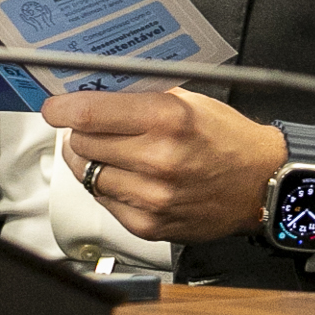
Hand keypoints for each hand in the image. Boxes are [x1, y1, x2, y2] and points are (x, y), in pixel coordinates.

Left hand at [46, 88, 287, 243]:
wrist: (260, 185)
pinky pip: (105, 201)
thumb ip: (141, 96)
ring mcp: (152, 196)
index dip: (63, 108)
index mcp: (168, 119)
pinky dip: (109, 187)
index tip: (55, 107)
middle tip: (94, 127)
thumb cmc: (227, 139)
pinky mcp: (149, 224)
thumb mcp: (189, 101)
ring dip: (93, 160)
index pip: (89, 113)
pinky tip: (129, 177)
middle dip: (82, 132)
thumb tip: (93, 90)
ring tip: (115, 152)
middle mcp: (158, 159)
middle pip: (82, 142)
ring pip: (88, 174)